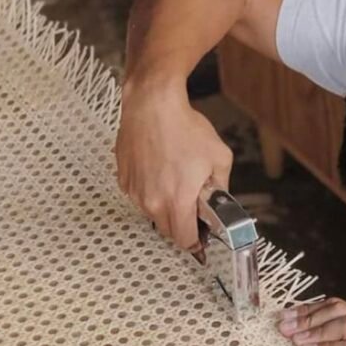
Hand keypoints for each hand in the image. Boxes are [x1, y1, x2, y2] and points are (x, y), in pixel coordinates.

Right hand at [115, 76, 233, 250]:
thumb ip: (222, 187)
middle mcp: (152, 201)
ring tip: (174, 179)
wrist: (152, 104)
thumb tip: (221, 201)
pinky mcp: (124, 179)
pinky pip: (140, 196)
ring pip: (152, 213)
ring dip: (165, 206)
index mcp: (177, 200)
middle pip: (167, 230)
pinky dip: (150, 191)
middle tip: (192, 205)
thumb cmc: (185, 127)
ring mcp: (135, 191)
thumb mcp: (219, 157)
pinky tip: (159, 169)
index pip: (184, 240)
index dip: (195, 240)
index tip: (201, 235)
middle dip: (181, 224)